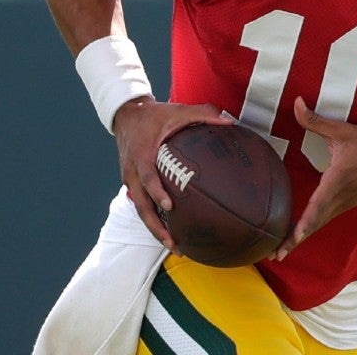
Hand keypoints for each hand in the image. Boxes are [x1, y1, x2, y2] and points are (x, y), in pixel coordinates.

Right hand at [111, 99, 232, 250]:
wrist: (126, 114)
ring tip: (174, 245)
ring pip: (141, 211)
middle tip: (174, 243)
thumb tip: (230, 121)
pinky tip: (170, 230)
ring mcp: (130, 180)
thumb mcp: (177, 110)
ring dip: (155, 229)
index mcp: (143, 156)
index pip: (148, 178)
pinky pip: (142, 205)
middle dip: (156, 228)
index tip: (169, 207)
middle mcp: (133, 172)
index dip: (157, 193)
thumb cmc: (154, 114)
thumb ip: (203, 113)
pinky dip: (153, 219)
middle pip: (141, 207)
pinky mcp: (132, 184)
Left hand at [275, 96, 356, 259]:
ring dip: (301, 237)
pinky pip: (324, 219)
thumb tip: (296, 103)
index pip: (316, 208)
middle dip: (294, 241)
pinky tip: (299, 232)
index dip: (302, 225)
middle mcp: (338, 199)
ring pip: (318, 224)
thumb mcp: (343, 131)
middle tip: (275, 255)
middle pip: (314, 224)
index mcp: (335, 183)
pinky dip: (310, 228)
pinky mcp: (345, 203)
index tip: (290, 241)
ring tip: (282, 251)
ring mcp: (342, 204)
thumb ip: (316, 120)